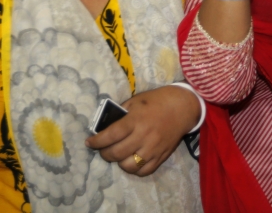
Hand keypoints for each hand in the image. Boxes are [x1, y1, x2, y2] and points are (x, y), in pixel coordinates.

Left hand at [85, 85, 199, 175]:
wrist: (182, 107)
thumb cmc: (156, 101)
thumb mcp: (135, 101)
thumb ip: (120, 114)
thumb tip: (104, 126)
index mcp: (135, 120)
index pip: (111, 135)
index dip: (97, 141)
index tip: (89, 143)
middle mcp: (143, 136)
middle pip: (116, 153)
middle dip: (104, 153)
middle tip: (102, 149)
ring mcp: (153, 149)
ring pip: (129, 166)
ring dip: (119, 162)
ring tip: (118, 155)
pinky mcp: (161, 156)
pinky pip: (144, 171)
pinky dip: (134, 169)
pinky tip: (132, 161)